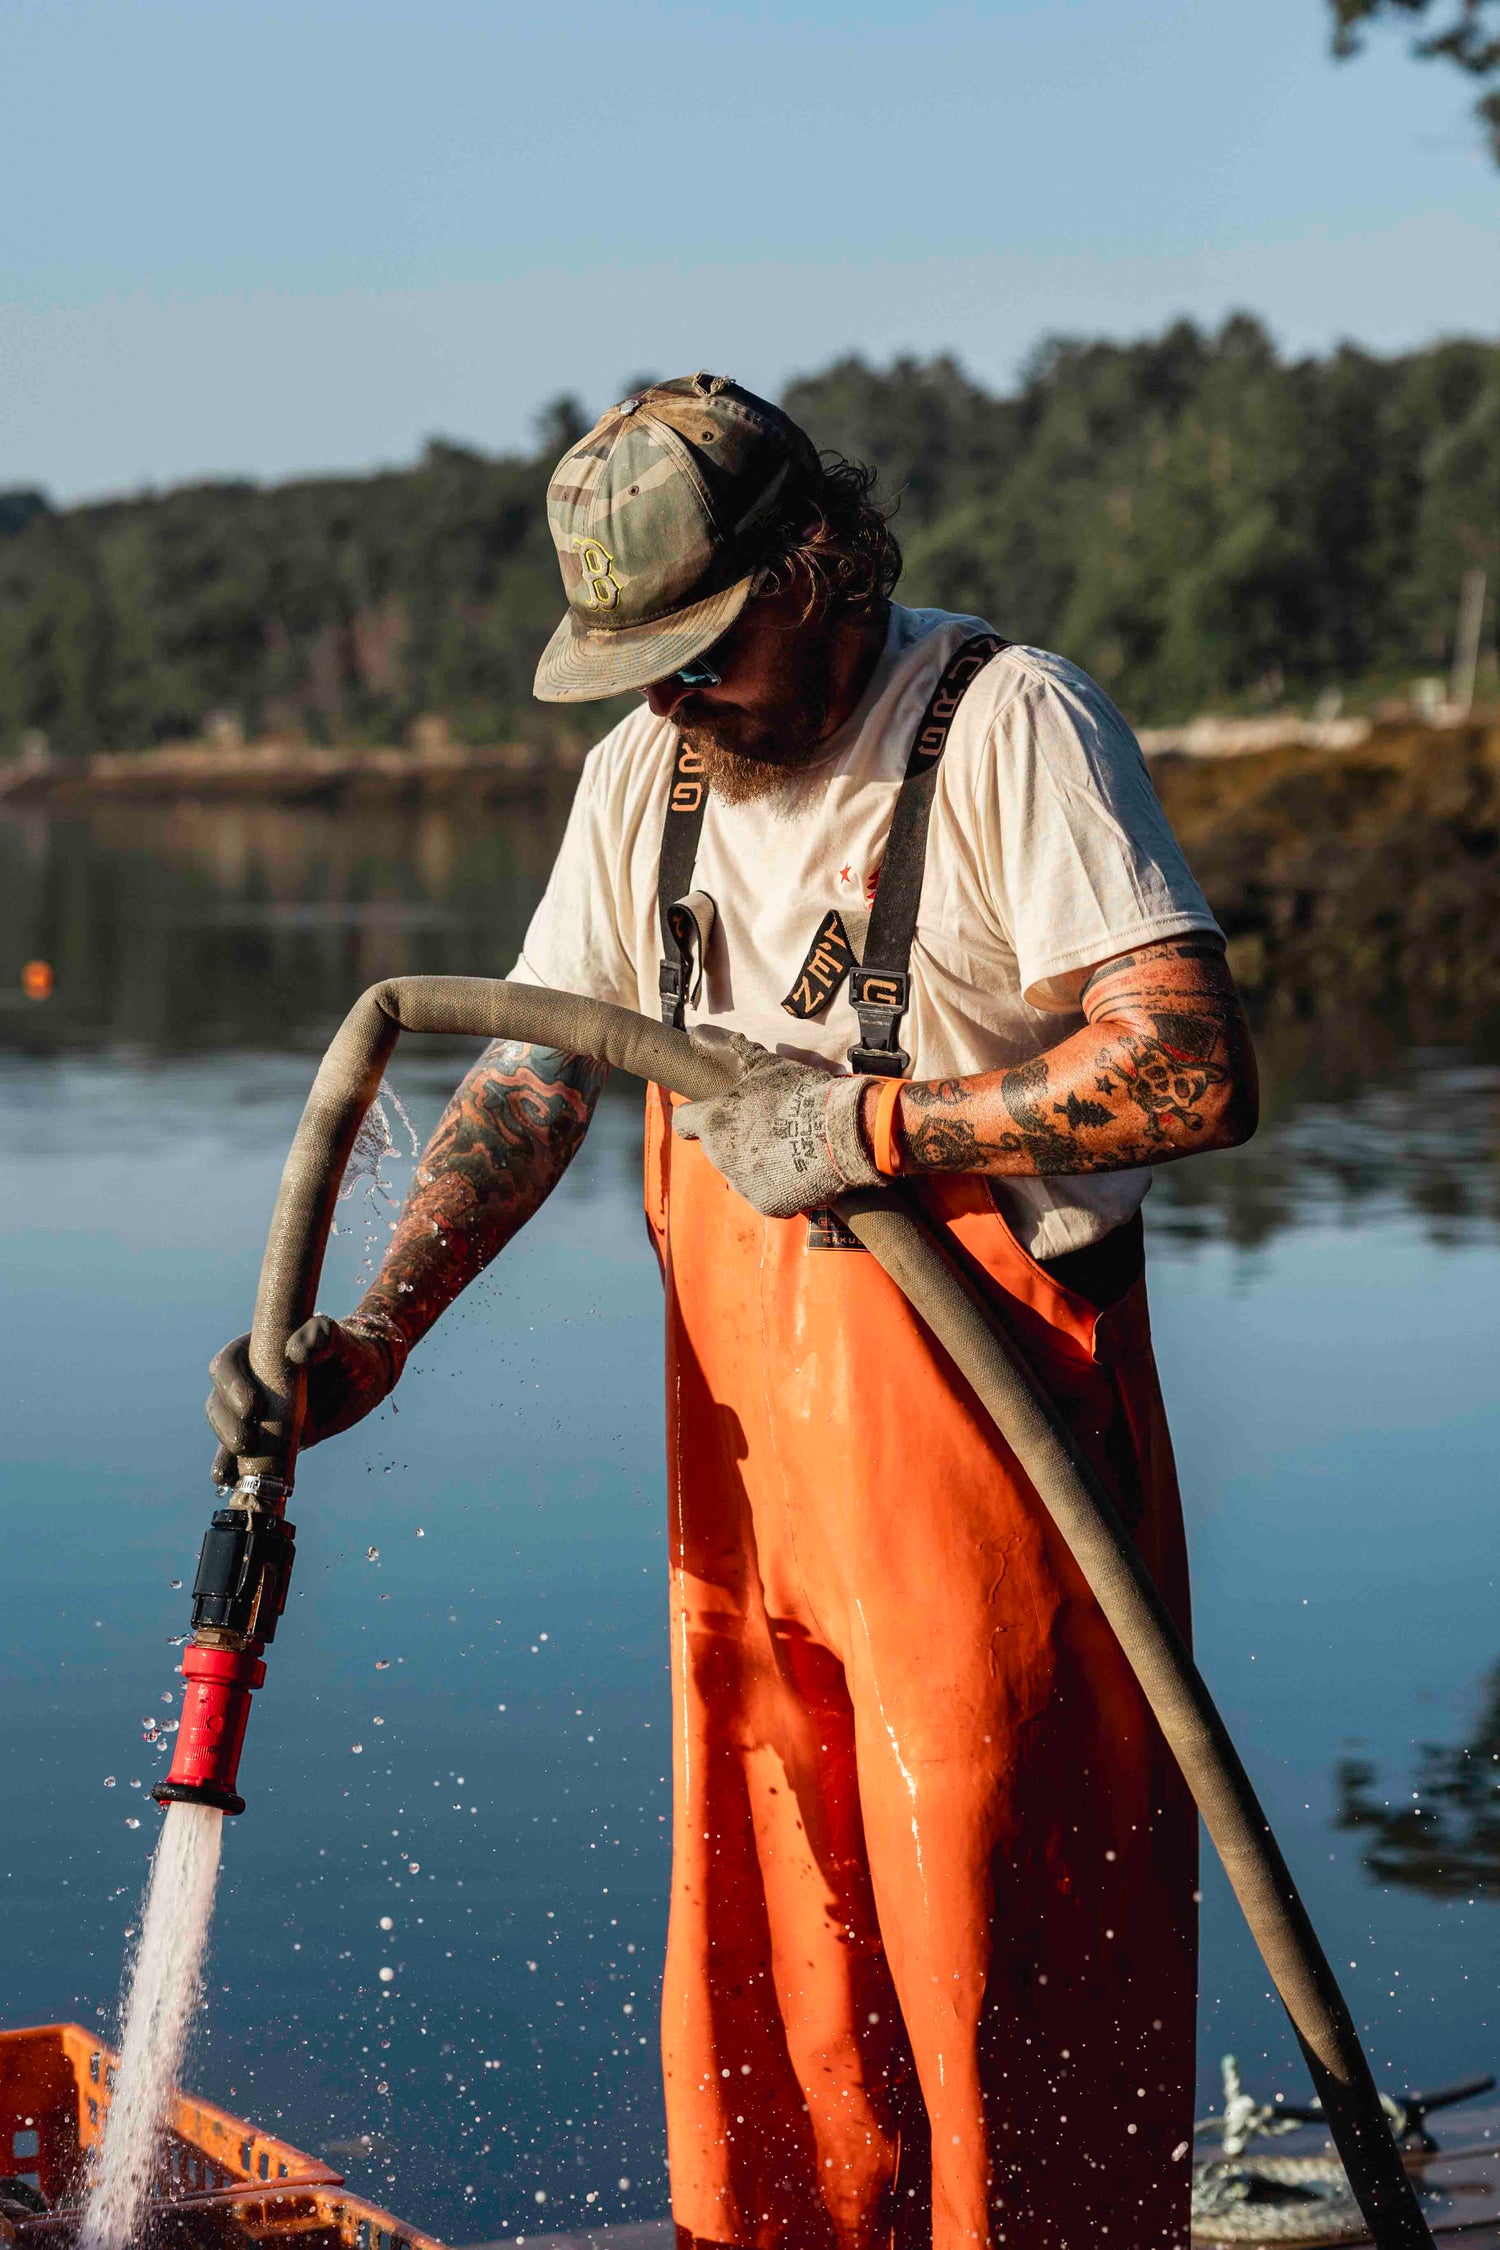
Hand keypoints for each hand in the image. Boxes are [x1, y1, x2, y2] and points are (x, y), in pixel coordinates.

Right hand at [206, 1314, 404, 1487]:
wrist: (363, 1381)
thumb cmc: (348, 1353)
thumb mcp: (339, 1339)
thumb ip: (321, 1336)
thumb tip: (296, 1352)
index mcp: (256, 1350)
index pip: (227, 1364)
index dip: (231, 1385)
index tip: (253, 1407)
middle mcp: (248, 1380)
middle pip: (219, 1401)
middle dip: (226, 1424)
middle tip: (247, 1442)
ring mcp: (254, 1412)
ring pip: (224, 1429)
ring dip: (225, 1449)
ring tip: (238, 1470)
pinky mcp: (265, 1437)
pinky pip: (239, 1454)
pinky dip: (230, 1469)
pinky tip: (230, 1482)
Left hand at [672, 1029, 884, 1217]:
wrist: (839, 1133)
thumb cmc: (801, 1095)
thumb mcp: (769, 1067)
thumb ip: (740, 1053)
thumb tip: (710, 1034)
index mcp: (715, 1122)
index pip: (684, 1122)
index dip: (695, 1117)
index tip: (709, 1114)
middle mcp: (720, 1156)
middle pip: (718, 1148)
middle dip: (737, 1140)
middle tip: (770, 1128)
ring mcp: (742, 1183)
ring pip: (742, 1173)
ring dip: (759, 1163)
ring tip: (790, 1149)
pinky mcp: (766, 1204)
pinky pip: (767, 1194)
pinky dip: (781, 1186)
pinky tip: (801, 1171)